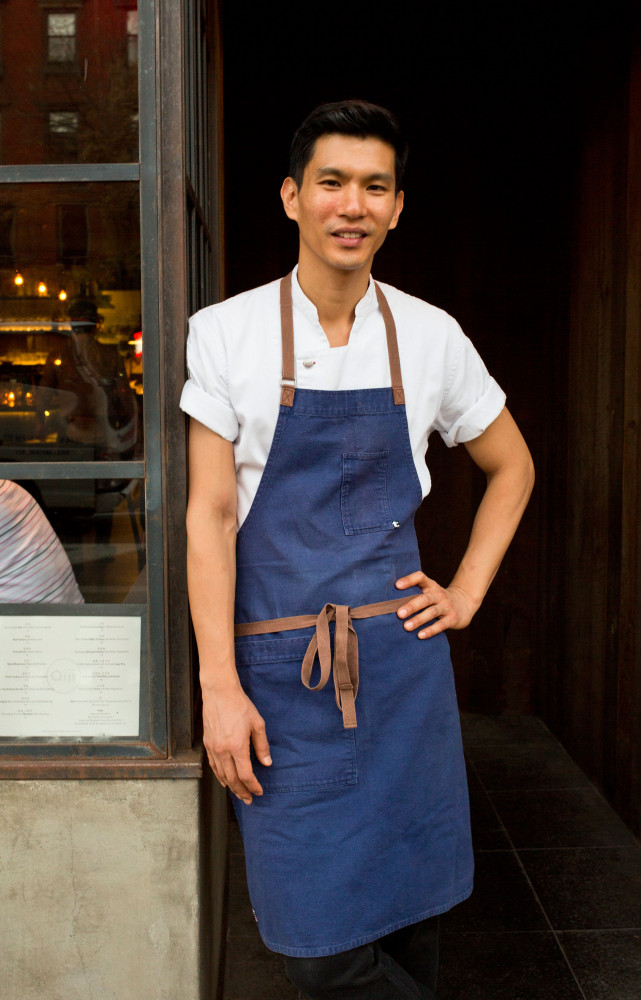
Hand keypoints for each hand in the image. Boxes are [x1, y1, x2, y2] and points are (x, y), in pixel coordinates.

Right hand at [202, 684, 270, 804]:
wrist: (219, 692)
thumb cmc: (240, 705)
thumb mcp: (257, 724)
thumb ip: (262, 746)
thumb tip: (267, 763)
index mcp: (237, 746)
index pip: (245, 775)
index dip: (253, 786)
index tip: (259, 791)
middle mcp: (223, 750)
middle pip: (232, 779)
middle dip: (242, 791)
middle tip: (249, 799)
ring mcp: (213, 747)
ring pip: (221, 774)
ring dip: (230, 786)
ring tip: (239, 793)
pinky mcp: (207, 743)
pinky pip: (213, 765)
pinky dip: (220, 776)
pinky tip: (225, 780)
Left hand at [395, 571, 478, 638]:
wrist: (464, 604)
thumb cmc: (437, 599)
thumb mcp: (429, 592)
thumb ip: (414, 594)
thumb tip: (389, 603)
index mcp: (431, 586)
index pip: (420, 577)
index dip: (409, 580)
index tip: (397, 585)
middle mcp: (439, 594)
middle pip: (425, 598)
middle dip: (412, 606)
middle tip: (399, 613)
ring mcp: (446, 606)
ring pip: (432, 612)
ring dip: (419, 619)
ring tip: (406, 627)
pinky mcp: (452, 618)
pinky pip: (441, 625)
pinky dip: (430, 630)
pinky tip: (420, 635)